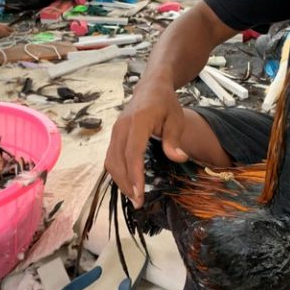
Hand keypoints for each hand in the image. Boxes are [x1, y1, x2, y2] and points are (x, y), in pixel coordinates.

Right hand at [104, 79, 188, 207]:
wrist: (151, 86)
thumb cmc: (166, 102)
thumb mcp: (176, 118)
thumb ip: (175, 139)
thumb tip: (178, 158)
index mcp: (138, 121)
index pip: (133, 152)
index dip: (135, 175)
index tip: (139, 194)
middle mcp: (122, 127)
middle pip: (118, 161)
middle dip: (126, 184)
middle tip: (138, 203)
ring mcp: (115, 131)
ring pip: (111, 161)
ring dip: (120, 181)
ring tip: (134, 197)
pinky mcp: (114, 135)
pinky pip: (111, 157)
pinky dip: (117, 173)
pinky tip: (128, 183)